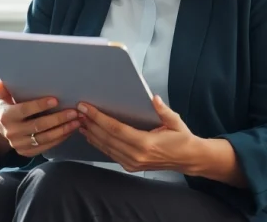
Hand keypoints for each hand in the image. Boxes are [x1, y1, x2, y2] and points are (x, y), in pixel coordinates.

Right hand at [0, 79, 81, 157]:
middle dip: (58, 119)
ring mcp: (19, 144)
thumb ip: (4, 90)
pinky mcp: (26, 152)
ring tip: (77, 121)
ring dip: (63, 130)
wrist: (0, 128)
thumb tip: (1, 81)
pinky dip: (60, 139)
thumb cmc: (8, 107)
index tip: (56, 100)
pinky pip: (46, 147)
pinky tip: (70, 130)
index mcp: (6, 116)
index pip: (25, 110)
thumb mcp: (3, 98)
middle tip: (74, 112)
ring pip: (45, 138)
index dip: (40, 105)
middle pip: (38, 126)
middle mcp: (12, 132)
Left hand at [77, 95, 202, 174]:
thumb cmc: (182, 139)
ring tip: (80, 121)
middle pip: (106, 138)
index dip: (98, 118)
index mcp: (146, 143)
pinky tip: (91, 135)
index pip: (115, 129)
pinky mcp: (131, 167)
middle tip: (78, 111)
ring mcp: (132, 163)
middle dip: (90, 123)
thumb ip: (163, 111)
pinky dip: (99, 144)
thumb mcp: (175, 122)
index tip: (86, 107)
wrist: (189, 159)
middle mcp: (136, 155)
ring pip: (106, 147)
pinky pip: (110, 154)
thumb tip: (153, 98)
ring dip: (91, 134)